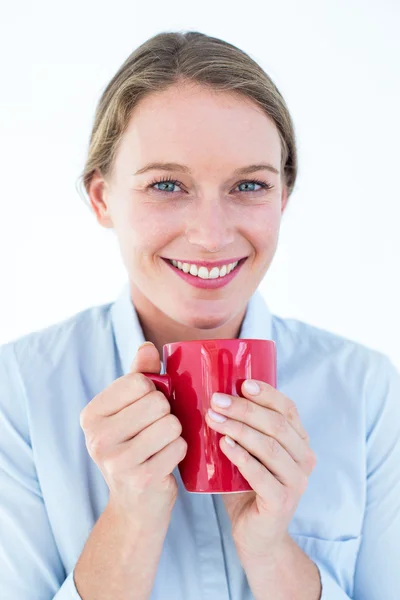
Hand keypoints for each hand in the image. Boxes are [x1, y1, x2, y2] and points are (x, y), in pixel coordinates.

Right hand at [79, 342, 186, 522]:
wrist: (135, 505)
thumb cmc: (135, 447)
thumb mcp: (130, 410)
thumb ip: (139, 376)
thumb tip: (147, 346)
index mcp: (91, 415)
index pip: (138, 381)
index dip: (153, 391)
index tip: (145, 409)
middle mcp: (97, 437)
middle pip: (157, 402)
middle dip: (166, 414)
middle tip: (156, 430)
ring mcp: (117, 461)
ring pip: (171, 424)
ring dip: (175, 434)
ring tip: (160, 446)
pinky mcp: (141, 479)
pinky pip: (179, 447)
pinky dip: (179, 452)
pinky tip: (165, 461)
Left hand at [205, 380, 315, 557]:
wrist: (255, 535)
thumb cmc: (246, 487)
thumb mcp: (248, 452)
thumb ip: (241, 428)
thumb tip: (210, 396)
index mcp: (299, 442)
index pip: (288, 409)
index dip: (267, 394)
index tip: (242, 383)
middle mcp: (305, 459)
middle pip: (276, 425)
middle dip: (244, 409)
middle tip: (216, 401)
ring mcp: (296, 482)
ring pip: (269, 447)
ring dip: (239, 429)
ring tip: (213, 419)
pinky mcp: (282, 502)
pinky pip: (261, 475)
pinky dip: (241, 457)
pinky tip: (224, 444)